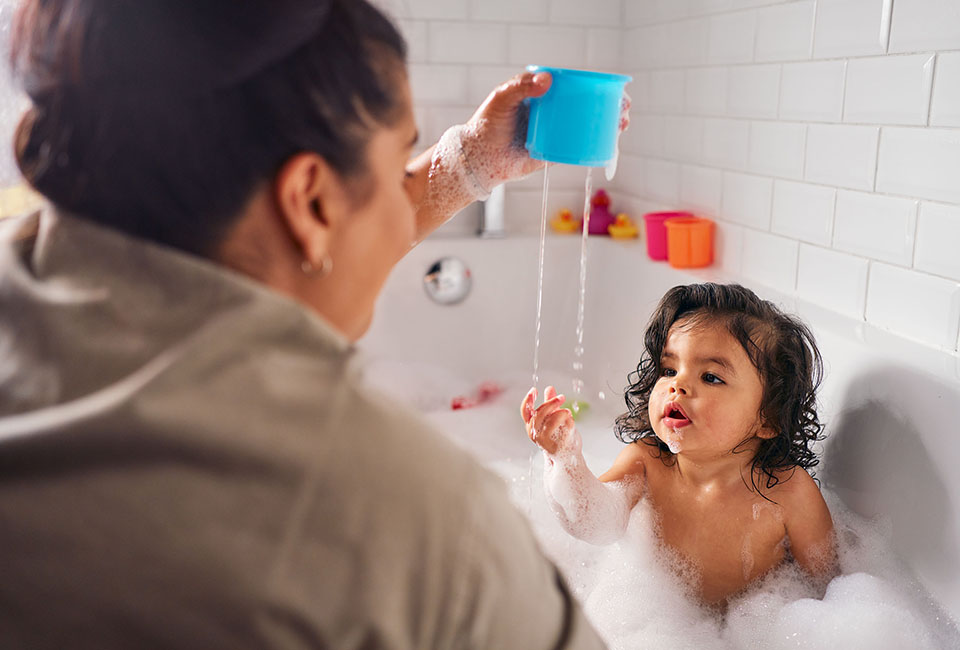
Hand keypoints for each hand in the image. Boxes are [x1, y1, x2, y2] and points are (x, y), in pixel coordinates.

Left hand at [459, 74, 632, 191]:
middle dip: (609, 107)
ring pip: (585, 129)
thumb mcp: (502, 99)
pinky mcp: (552, 155)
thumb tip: (548, 80)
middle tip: (624, 108)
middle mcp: (551, 115)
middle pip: (586, 108)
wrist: (478, 159)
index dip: (595, 87)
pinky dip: (592, 148)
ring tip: (622, 124)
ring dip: (606, 127)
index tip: (613, 88)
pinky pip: (576, 150)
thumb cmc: (487, 125)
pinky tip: (607, 146)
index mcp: (542, 97)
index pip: (574, 88)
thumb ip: (522, 86)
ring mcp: (553, 135)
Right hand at [521, 386, 580, 456]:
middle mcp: (535, 434)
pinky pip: (563, 428)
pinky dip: (568, 421)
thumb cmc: (560, 438)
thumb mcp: (554, 418)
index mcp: (532, 426)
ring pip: (550, 420)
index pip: (525, 412)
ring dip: (560, 412)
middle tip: (561, 397)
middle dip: (551, 403)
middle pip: (539, 413)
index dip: (528, 400)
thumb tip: (549, 388)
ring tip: (568, 411)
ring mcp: (545, 442)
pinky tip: (571, 420)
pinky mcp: (557, 446)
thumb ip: (551, 405)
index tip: (534, 390)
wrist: (568, 459)